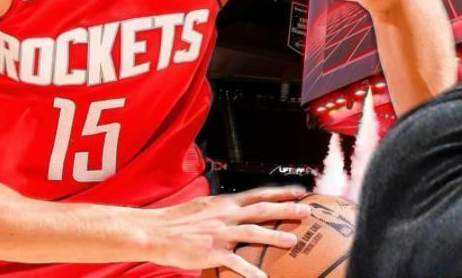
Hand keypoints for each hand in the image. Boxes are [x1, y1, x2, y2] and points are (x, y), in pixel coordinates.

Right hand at [141, 185, 310, 277]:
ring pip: (253, 232)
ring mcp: (220, 233)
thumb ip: (223, 207)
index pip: (259, 194)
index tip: (299, 192)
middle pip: (262, 210)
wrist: (155, 232)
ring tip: (292, 241)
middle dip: (286, 210)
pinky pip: (235, 262)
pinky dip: (249, 271)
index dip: (280, 192)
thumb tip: (236, 207)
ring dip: (274, 236)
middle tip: (306, 211)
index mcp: (225, 203)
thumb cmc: (178, 220)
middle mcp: (226, 215)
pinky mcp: (212, 252)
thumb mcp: (204, 205)